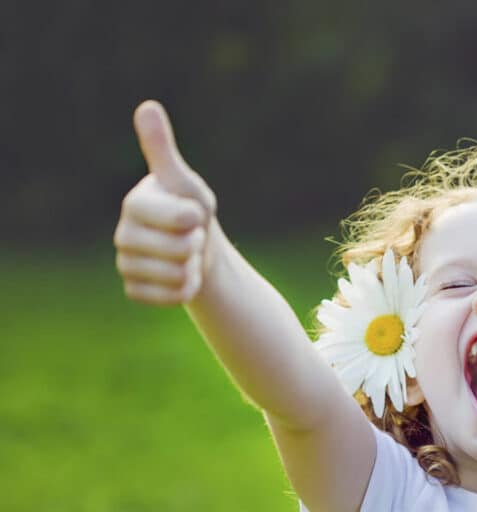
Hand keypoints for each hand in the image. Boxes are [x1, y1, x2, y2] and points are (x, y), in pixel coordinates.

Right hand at [114, 100, 217, 304]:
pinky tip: (180, 275)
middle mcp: (122, 233)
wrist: (195, 249)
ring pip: (174, 275)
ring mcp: (125, 263)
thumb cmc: (191, 208)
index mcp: (134, 203)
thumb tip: (146, 106)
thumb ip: (162, 149)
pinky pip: (168, 296)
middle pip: (178, 249)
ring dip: (192, 267)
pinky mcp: (133, 289)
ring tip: (186, 254)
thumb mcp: (184, 180)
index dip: (194, 218)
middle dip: (196, 244)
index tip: (194, 213)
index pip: (177, 217)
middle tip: (191, 235)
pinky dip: (184, 289)